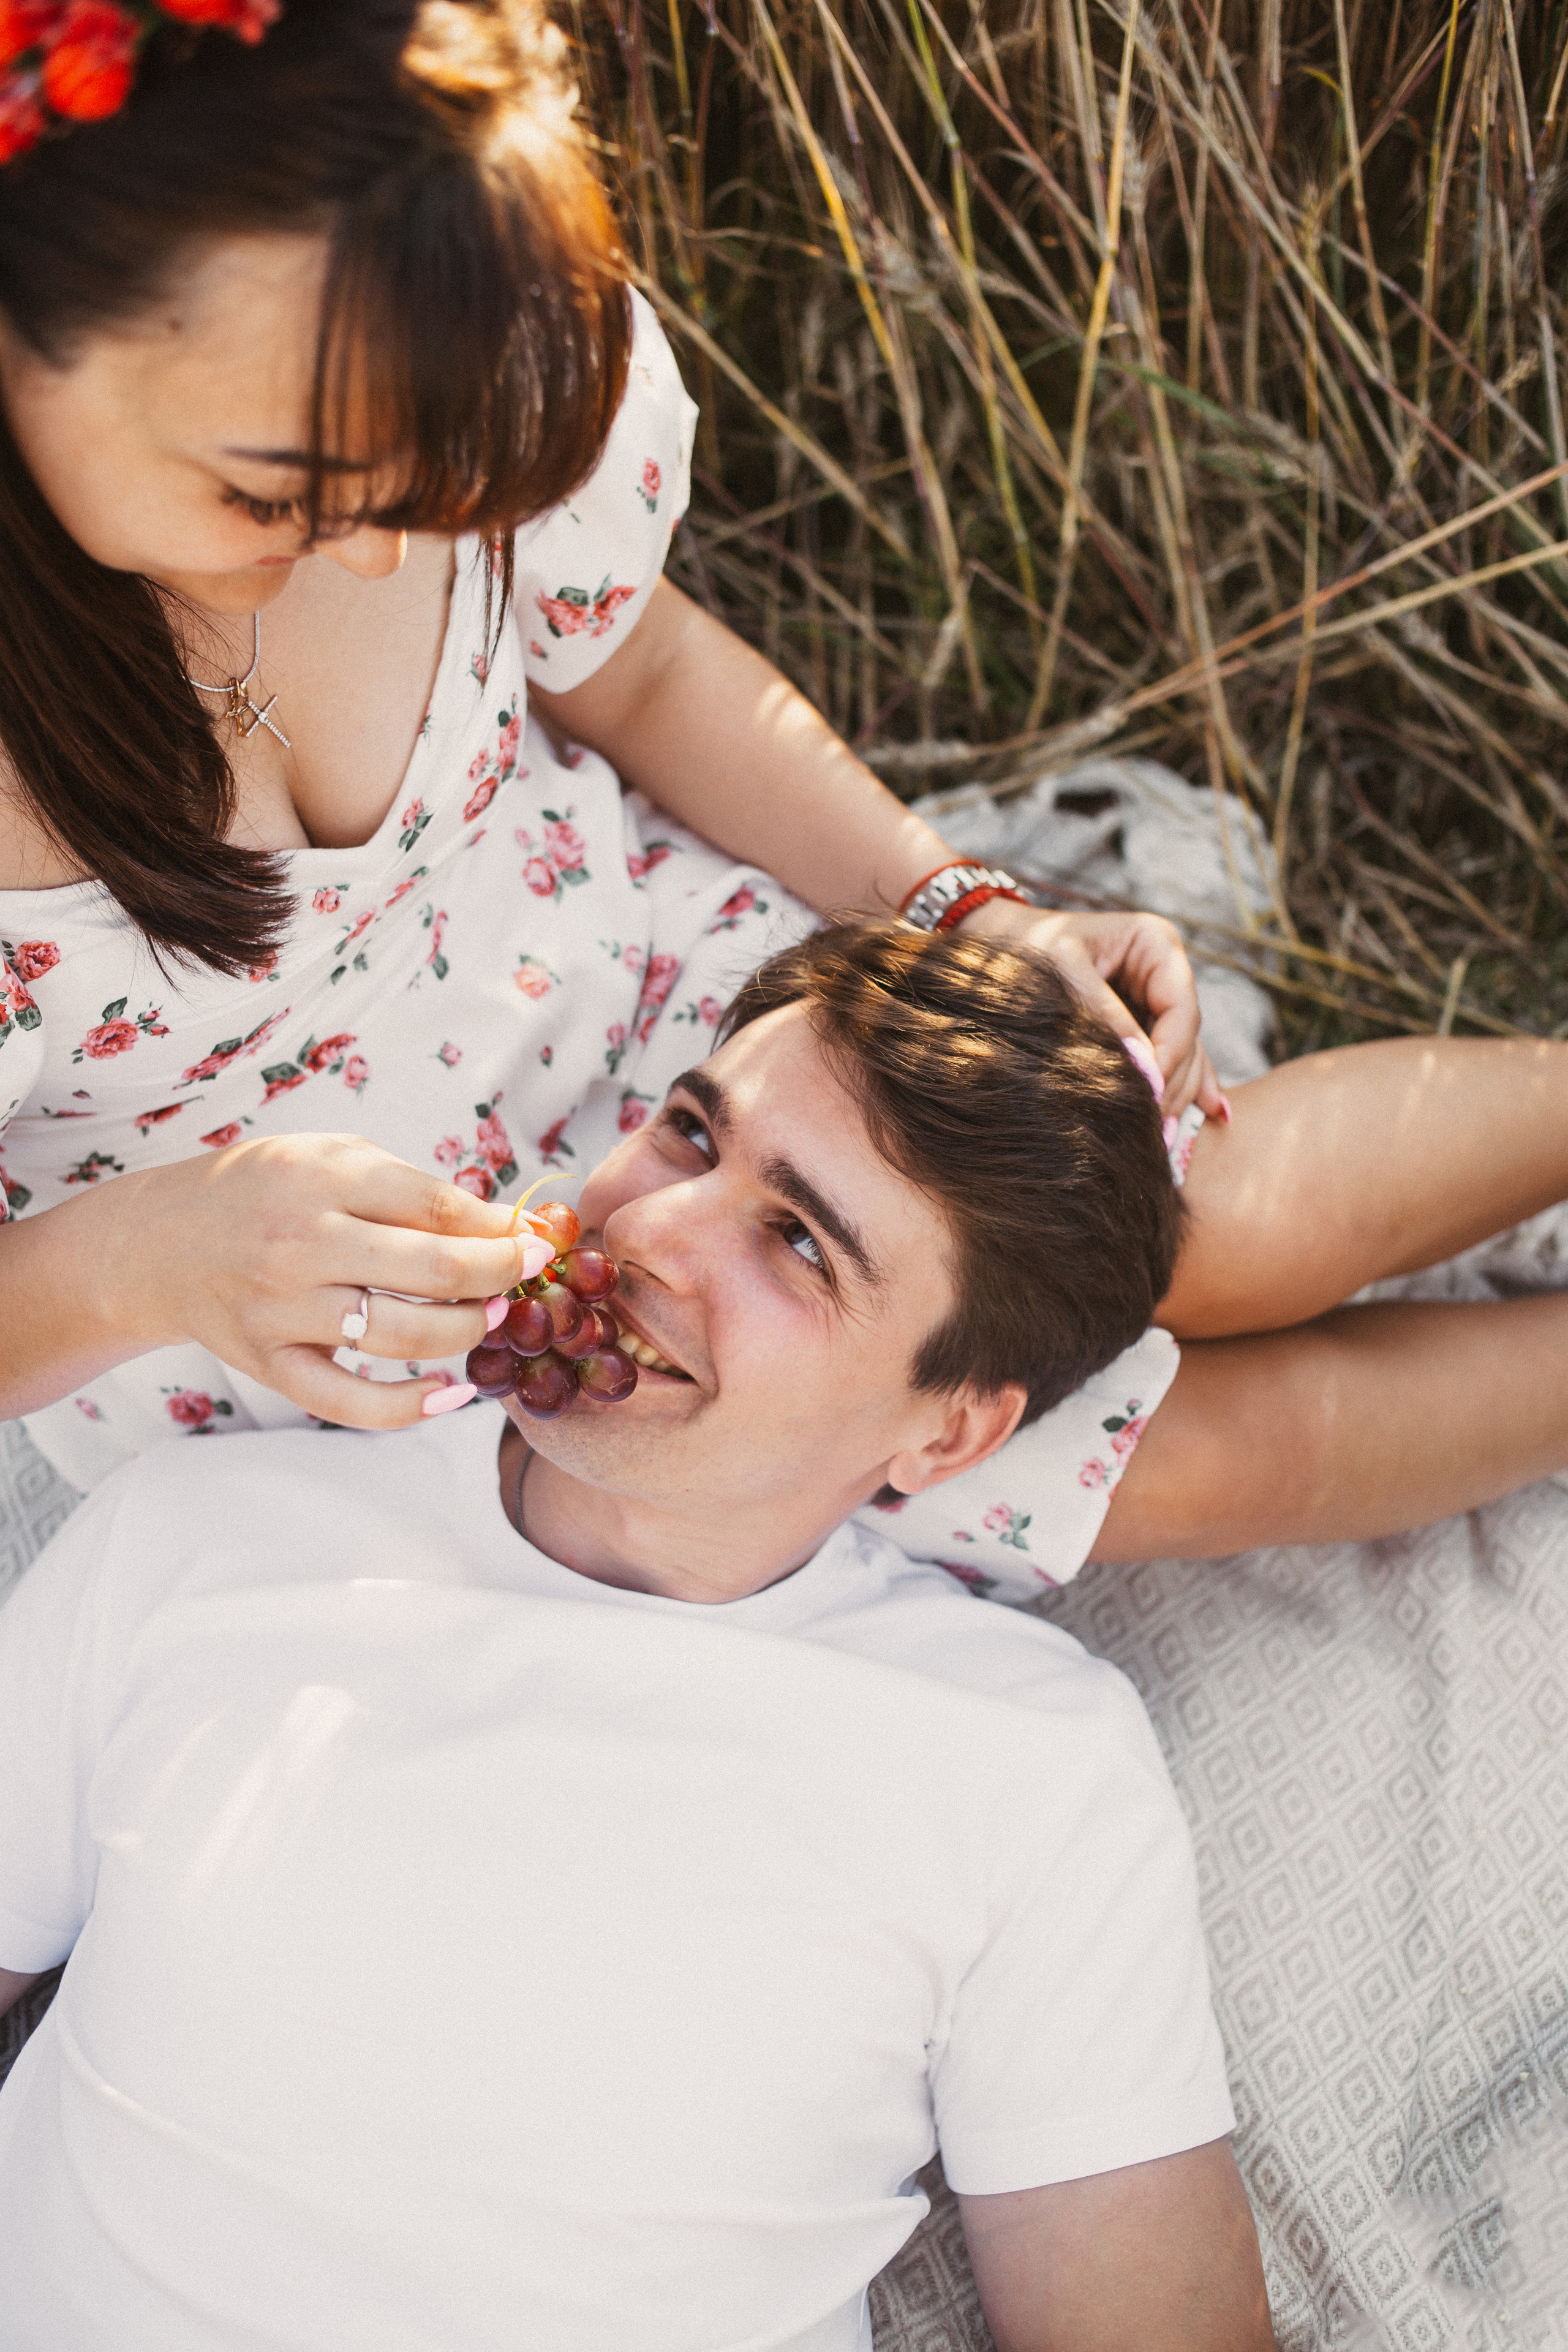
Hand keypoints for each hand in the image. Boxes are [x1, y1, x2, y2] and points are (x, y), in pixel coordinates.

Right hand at [102, 1134, 537, 1429]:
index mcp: (326, 1180)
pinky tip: (451, 1393)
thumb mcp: (336, 1160)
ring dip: (468, 1334)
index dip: (502, 1230)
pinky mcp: (268, 1363)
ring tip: (490, 1320)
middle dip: (500, 1279)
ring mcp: (282, 1309)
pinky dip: (409, 1408)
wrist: (165, 1240)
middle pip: (434, 1272)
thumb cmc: (272, 1191)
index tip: (538, 1240)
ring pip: (404, 1338)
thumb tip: (509, 1225)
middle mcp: (303, 1243)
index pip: (439, 1208)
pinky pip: (349, 1402)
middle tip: (525, 1279)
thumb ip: (416, 1189)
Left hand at [958, 899, 1223, 1120]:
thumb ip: (1104, 1016)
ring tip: (1164, 1140)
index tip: (1150, 1094)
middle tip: (1156, 1131)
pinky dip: (1177, 1087)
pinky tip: (1209, 1117)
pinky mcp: (1142, 1024)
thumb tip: (1144, 1068)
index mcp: (1156, 943)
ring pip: (1184, 1054)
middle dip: (1173, 1084)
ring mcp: (1156, 1000)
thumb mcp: (1063, 971)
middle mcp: (1165, 972)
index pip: (1181, 1009)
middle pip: (1186, 1037)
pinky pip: (1169, 1059)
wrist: (996, 942)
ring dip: (1177, 1095)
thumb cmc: (1026, 945)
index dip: (1171, 1055)